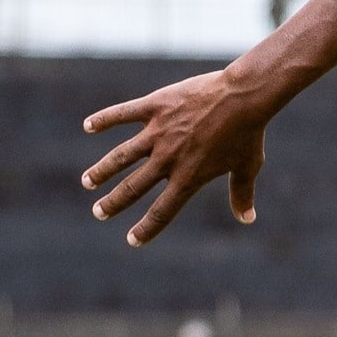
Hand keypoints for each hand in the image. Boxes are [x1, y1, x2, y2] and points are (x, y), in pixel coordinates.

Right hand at [81, 70, 271, 245]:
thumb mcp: (248, 166)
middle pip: (134, 187)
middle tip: (98, 212)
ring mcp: (159, 132)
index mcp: (189, 177)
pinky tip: (88, 125)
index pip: (163, 211)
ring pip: (121, 156)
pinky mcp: (156, 106)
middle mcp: (169, 158)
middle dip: (113, 203)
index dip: (147, 228)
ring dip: (102, 170)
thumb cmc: (249, 132)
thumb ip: (242, 194)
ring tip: (88, 181)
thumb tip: (247, 219)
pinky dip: (104, 119)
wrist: (245, 95)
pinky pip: (123, 113)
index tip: (132, 240)